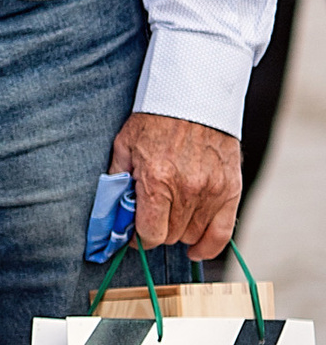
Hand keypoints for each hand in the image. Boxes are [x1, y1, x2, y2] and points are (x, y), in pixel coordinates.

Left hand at [112, 110, 241, 262]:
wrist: (194, 96)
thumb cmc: (155, 120)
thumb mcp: (125, 146)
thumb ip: (118, 182)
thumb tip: (112, 215)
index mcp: (157, 180)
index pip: (149, 234)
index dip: (139, 237)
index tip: (135, 232)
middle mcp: (187, 190)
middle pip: (171, 236)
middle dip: (158, 230)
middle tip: (153, 215)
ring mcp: (212, 191)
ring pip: (193, 235)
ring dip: (180, 231)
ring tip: (172, 214)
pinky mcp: (231, 190)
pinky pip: (222, 234)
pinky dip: (208, 246)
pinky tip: (196, 248)